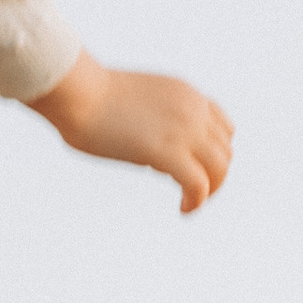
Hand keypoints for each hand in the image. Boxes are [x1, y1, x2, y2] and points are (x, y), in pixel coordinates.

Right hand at [30, 53, 234, 213]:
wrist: (77, 93)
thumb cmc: (89, 98)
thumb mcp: (136, 101)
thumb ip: (152, 122)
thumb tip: (150, 153)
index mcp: (186, 94)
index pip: (223, 127)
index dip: (213, 152)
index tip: (194, 167)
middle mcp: (193, 110)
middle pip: (225, 151)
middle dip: (213, 175)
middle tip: (190, 191)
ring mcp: (184, 130)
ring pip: (220, 169)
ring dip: (209, 190)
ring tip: (188, 202)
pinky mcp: (168, 152)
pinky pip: (199, 185)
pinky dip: (196, 202)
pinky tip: (183, 210)